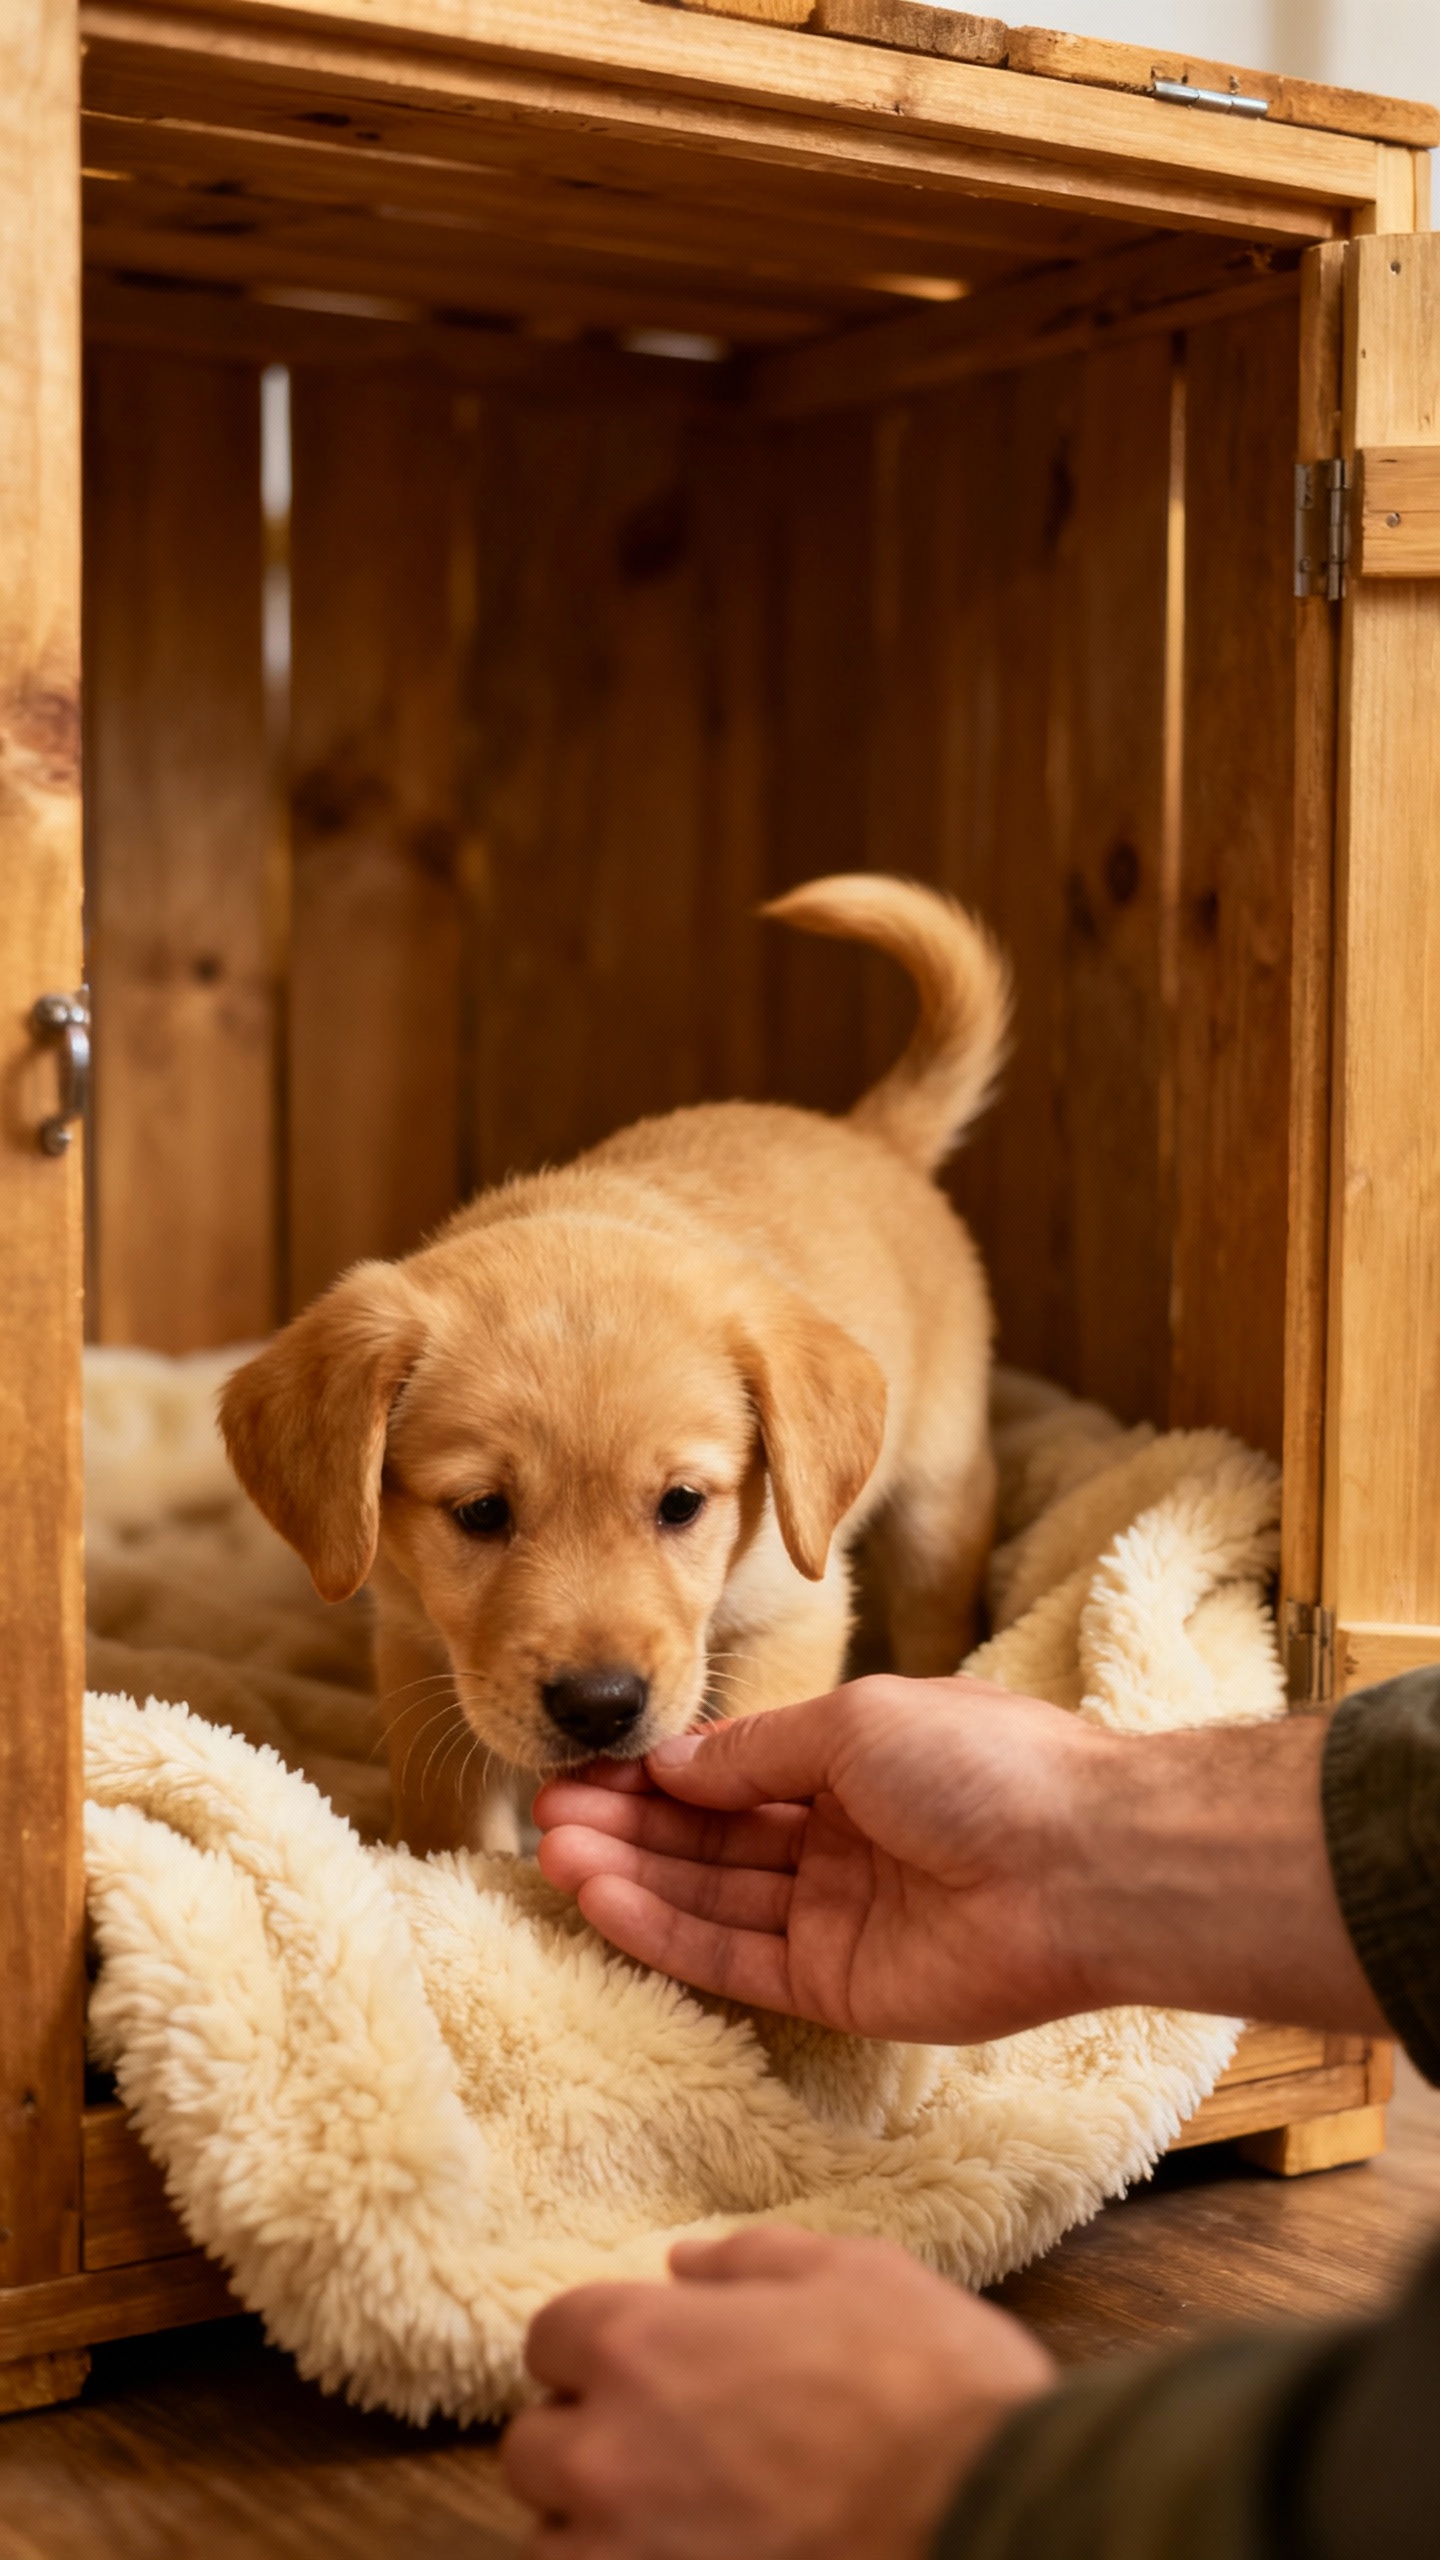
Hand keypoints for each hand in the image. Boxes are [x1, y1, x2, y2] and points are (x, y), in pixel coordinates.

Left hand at [501, 2226, 1054, 2558]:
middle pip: (534, 2449)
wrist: (989, 2511)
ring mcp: (629, 2557)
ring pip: (557, 2547)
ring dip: (597, 2530)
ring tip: (678, 2519)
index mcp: (639, 2345)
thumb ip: (750, 2261)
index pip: (549, 2338)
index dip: (599, 2344)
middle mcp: (608, 2455)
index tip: (645, 2359)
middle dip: (586, 2440)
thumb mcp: (851, 2272)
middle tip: (664, 2442)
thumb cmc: (928, 2383)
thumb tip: (685, 2264)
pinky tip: (704, 2557)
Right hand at [536, 1675, 1097, 2041]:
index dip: (658, 1773)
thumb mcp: (855, 1725)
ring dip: (633, 1875)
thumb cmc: (985, 1765)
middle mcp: (840, 1843)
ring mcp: (836, 1918)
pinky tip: (606, 1901)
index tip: (584, 1766)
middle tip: (546, 1812)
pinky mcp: (838, 1988)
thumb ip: (756, 1751)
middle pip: (712, 1838)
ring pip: (713, 1899)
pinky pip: (735, 1960)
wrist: (1084, 1862)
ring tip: (556, 1854)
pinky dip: (668, 1932)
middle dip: (629, 1823)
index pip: (733, 1774)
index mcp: (854, 1766)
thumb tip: (669, 1760)